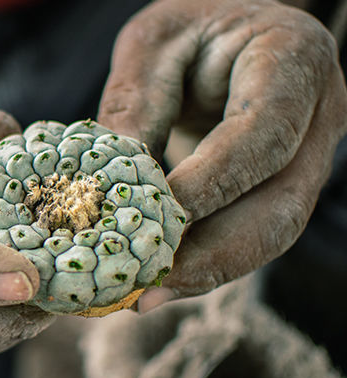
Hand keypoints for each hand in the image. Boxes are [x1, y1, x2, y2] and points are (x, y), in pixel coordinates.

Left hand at [96, 0, 346, 308]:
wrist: (226, 33)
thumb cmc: (189, 30)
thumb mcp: (153, 44)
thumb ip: (136, 103)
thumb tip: (108, 183)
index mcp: (293, 58)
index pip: (264, 132)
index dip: (217, 179)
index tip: (161, 213)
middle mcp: (318, 113)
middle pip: (282, 201)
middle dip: (215, 251)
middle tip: (152, 284)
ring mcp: (308, 155)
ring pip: (273, 231)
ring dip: (210, 271)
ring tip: (146, 297)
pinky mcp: (282, 186)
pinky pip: (251, 233)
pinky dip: (207, 263)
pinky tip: (161, 283)